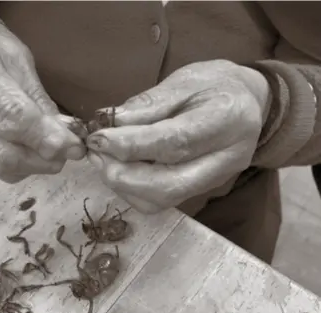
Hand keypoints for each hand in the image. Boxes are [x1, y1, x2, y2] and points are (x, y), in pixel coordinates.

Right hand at [0, 14, 85, 182]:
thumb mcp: (19, 59)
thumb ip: (38, 100)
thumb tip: (64, 141)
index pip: (7, 115)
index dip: (43, 137)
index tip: (73, 147)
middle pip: (0, 152)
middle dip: (42, 159)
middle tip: (68, 153)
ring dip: (34, 165)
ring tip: (52, 150)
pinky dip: (19, 165)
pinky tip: (30, 149)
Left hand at [86, 60, 270, 212]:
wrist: (245, 104)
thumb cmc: (214, 85)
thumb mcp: (183, 81)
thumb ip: (148, 104)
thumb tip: (110, 123)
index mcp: (227, 121)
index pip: (175, 142)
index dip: (131, 145)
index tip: (98, 139)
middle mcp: (225, 160)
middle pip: (168, 184)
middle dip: (122, 174)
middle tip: (96, 152)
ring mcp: (213, 181)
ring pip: (161, 200)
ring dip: (123, 184)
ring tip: (104, 158)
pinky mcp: (198, 191)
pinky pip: (159, 202)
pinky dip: (131, 190)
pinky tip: (120, 167)